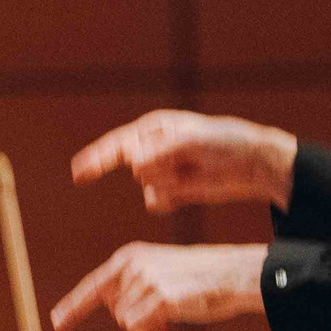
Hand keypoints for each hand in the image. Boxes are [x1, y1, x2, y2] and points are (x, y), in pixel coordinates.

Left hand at [49, 243, 266, 330]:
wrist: (231, 274)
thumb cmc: (198, 277)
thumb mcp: (160, 272)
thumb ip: (134, 287)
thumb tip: (118, 315)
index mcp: (130, 256)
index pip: (94, 285)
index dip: (75, 307)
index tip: (58, 324)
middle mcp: (133, 265)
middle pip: (112, 310)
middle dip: (132, 319)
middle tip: (158, 321)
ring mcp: (145, 280)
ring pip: (125, 322)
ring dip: (144, 327)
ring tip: (167, 319)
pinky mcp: (159, 297)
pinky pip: (138, 328)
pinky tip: (167, 328)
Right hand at [70, 110, 297, 212]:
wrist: (252, 164)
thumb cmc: (224, 142)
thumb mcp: (193, 142)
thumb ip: (161, 152)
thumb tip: (132, 165)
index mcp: (154, 129)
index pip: (118, 144)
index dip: (96, 158)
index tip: (78, 173)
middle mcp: (153, 148)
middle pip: (134, 168)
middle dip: (157, 170)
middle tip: (183, 164)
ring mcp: (162, 170)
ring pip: (146, 187)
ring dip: (167, 185)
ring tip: (193, 173)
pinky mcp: (172, 190)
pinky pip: (155, 202)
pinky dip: (170, 199)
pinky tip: (190, 188)